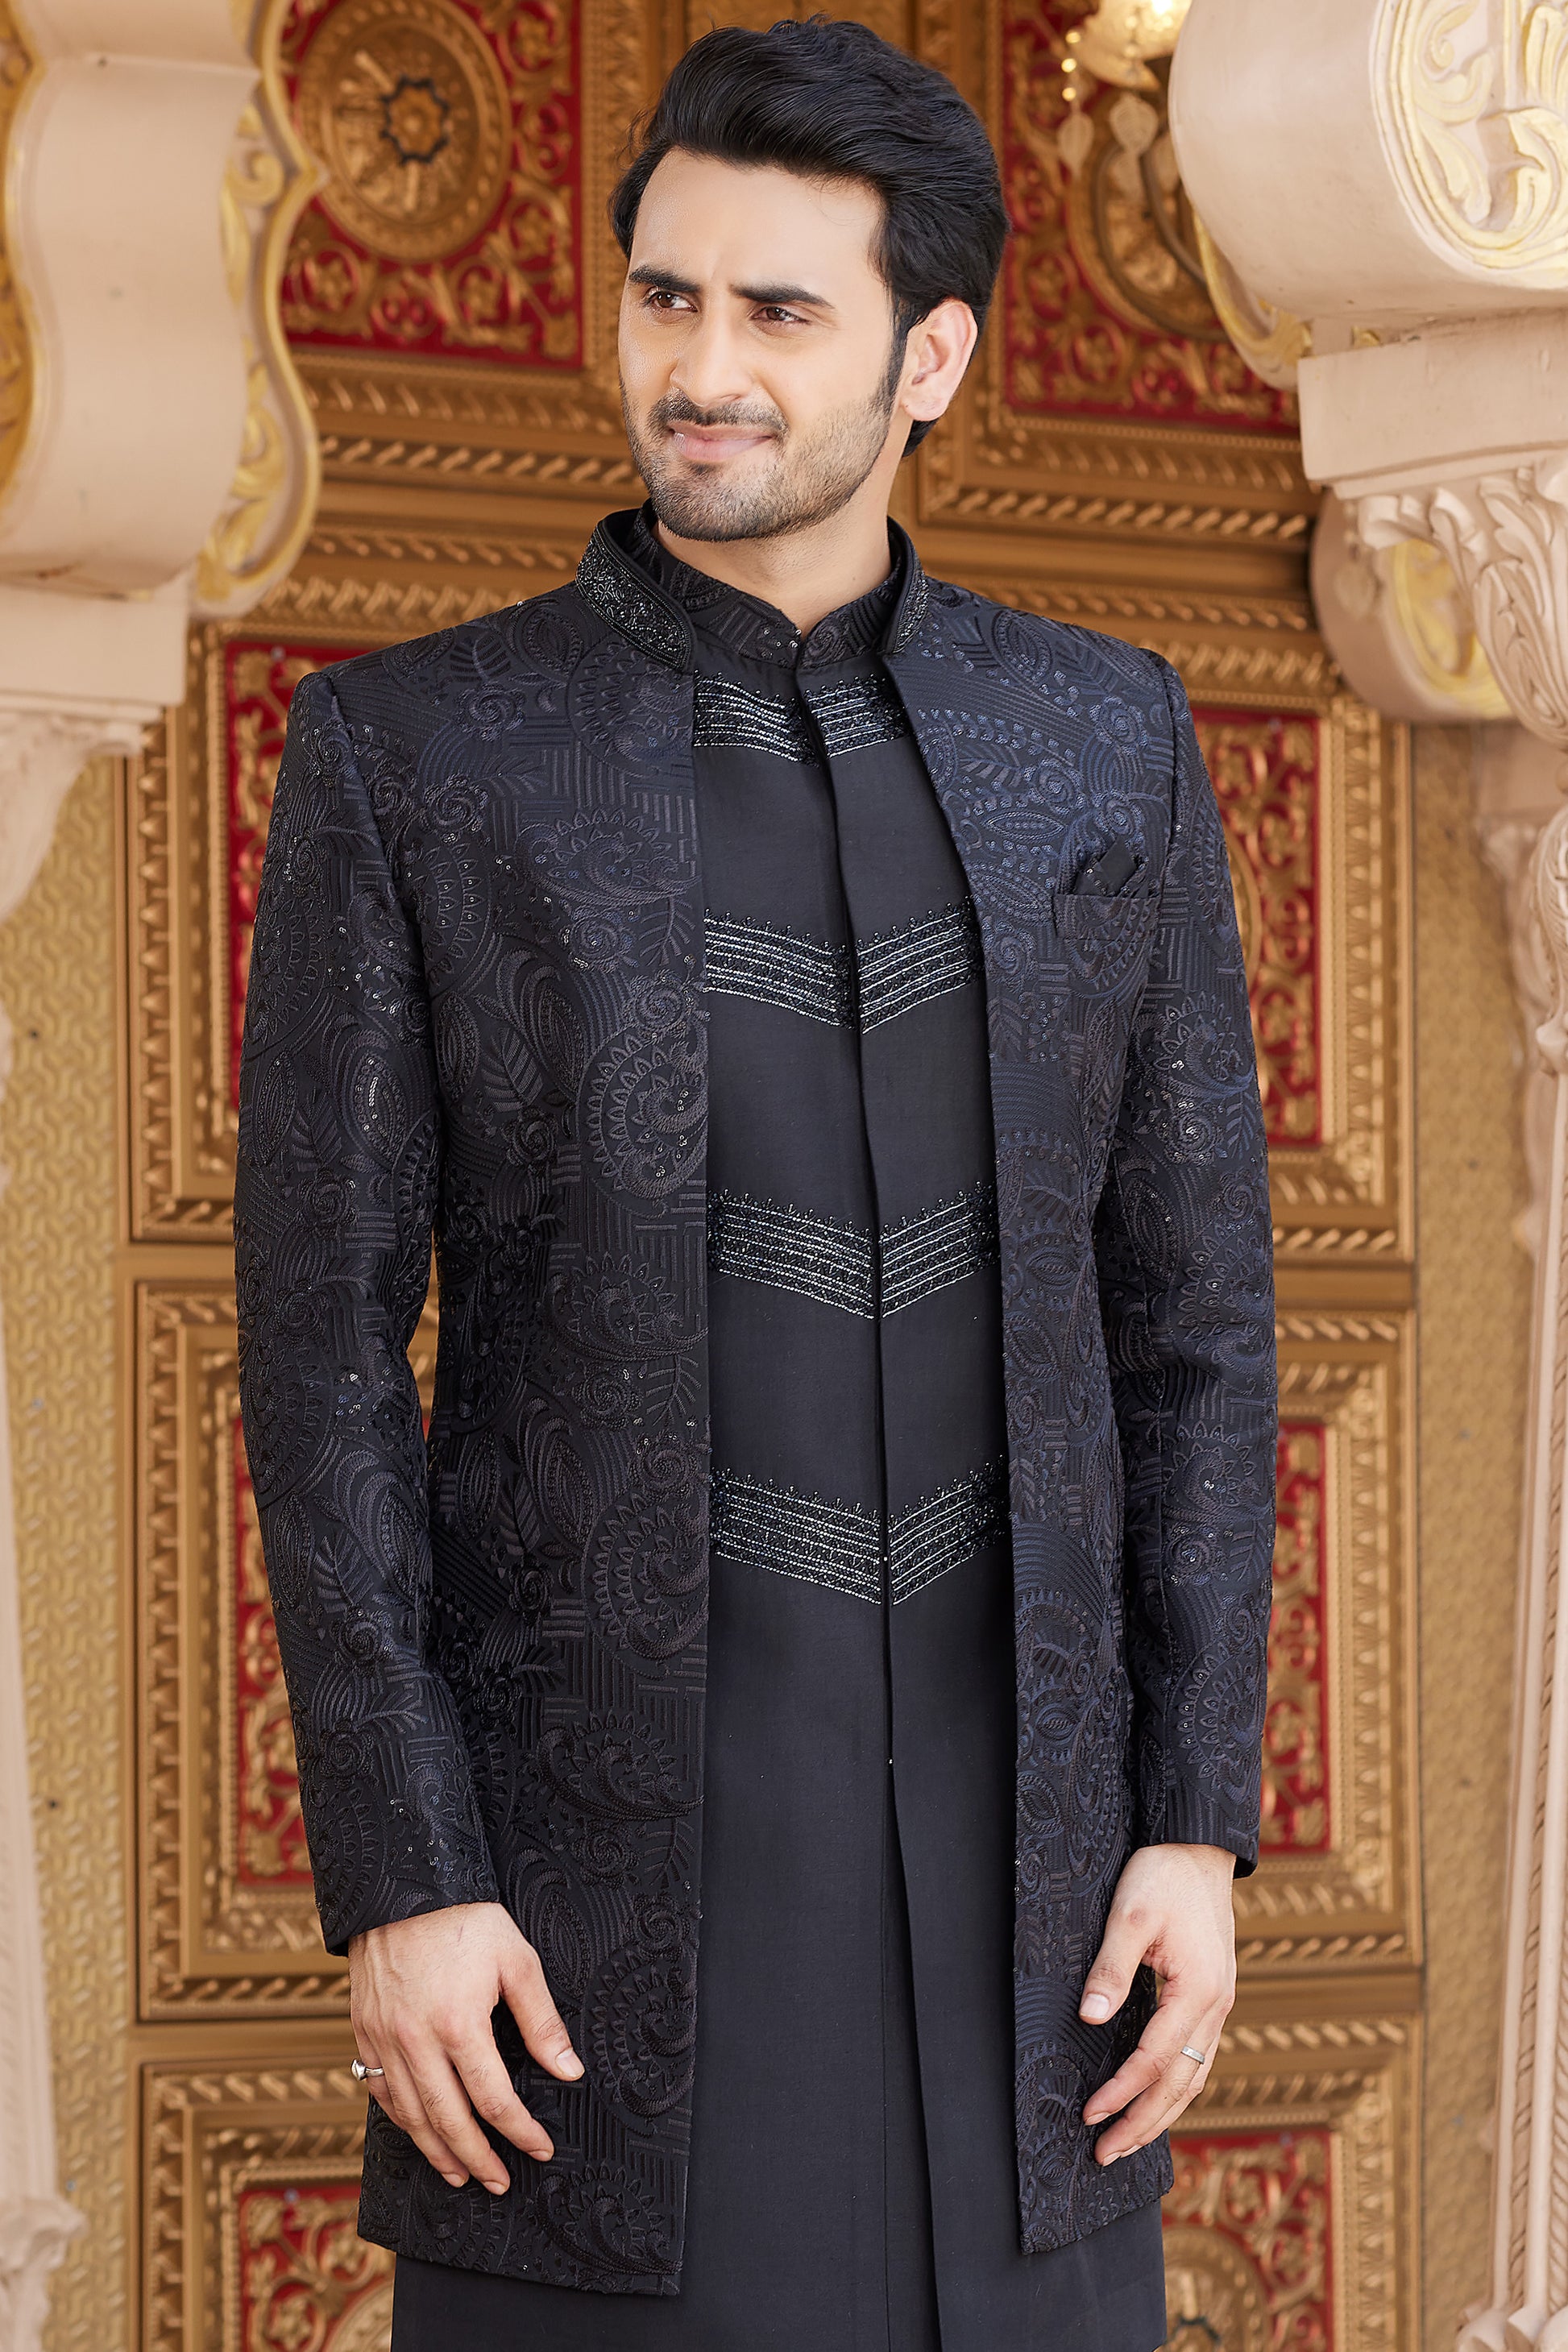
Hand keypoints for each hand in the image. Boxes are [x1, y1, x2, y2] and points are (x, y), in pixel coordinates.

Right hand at [349, 1901, 581, 2194]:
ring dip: (436, 2151)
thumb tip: (568, 2071)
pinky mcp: (363, 2032)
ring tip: (459, 2175)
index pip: (493, 2099)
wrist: (401, 1886)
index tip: (539, 2149)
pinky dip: (402, 2121)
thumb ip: (541, 2020)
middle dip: (477, 2159)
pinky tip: (420, 2132)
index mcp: (457, 2023)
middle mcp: (415, 2040)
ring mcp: (383, 2039)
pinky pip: (379, 2092)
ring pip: (409, 2116)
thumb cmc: (463, 1920)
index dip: (519, 2132)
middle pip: (447, 2120)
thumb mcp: (516, 1958)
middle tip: (498, 2183)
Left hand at [1077, 1842, 1236, 2163]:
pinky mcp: (1214, 1996)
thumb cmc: (1164, 1875)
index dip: (1121, 2092)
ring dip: (1162, 2113)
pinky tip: (1158, 2099)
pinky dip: (1177, 2087)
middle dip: (1143, 2123)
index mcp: (1198, 1991)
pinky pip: (1199, 2057)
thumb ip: (1111, 1968)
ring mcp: (1220, 2004)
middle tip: (1106, 2155)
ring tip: (1128, 2141)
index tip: (1090, 2115)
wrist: (1200, 1847)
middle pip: (1181, 2083)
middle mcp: (1216, 2006)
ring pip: (1194, 2076)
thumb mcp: (1130, 1913)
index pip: (1155, 2060)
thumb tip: (1090, 2018)